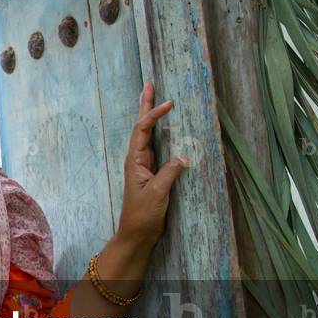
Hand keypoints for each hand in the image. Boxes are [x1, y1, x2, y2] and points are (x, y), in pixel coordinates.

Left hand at [117, 80, 188, 246]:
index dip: (154, 115)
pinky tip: (163, 127)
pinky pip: (156, 147)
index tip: (169, 104)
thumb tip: (183, 157)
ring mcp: (144, 165)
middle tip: (149, 84)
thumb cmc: (143, 215)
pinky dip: (159, 133)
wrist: (137, 234)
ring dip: (150, 115)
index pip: (143, 131)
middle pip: (141, 126)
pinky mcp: (152, 173)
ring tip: (152, 96)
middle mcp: (138, 159)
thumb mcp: (157, 194)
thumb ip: (169, 174)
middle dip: (145, 105)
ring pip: (148, 135)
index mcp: (135, 161)